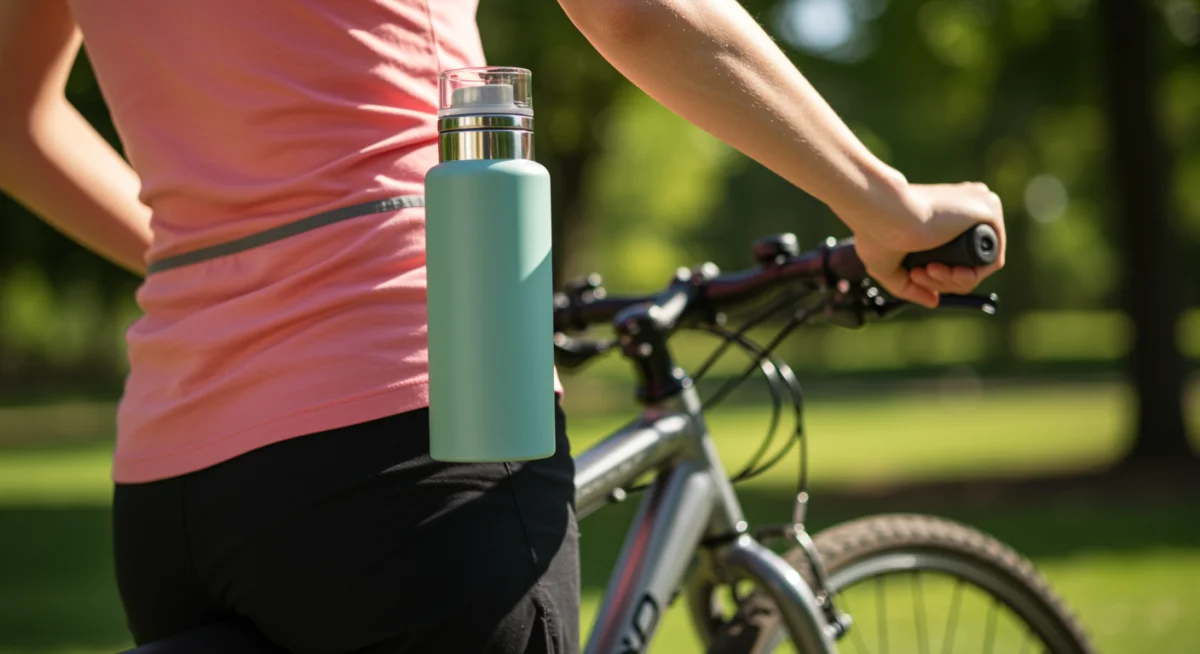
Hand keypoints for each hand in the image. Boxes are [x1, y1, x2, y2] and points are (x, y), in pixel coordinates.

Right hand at [849, 182, 1005, 308]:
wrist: (881, 210)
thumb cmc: (875, 230)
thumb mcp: (887, 265)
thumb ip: (909, 285)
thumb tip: (934, 301)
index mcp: (944, 213)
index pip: (954, 256)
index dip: (936, 278)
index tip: (913, 274)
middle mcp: (965, 207)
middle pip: (966, 264)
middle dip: (942, 281)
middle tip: (918, 275)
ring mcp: (979, 207)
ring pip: (978, 266)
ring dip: (951, 281)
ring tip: (927, 271)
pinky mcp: (990, 211)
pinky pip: (992, 260)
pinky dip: (970, 276)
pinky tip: (948, 271)